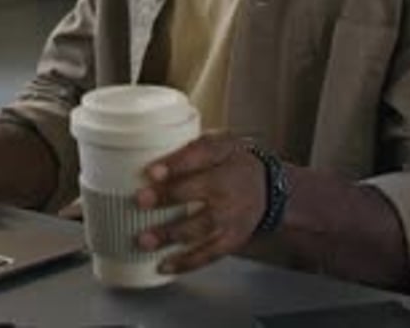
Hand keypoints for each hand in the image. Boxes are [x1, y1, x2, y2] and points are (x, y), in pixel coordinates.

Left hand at [135, 130, 266, 272]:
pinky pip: (209, 254)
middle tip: (140, 200)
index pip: (201, 156)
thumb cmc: (235, 162)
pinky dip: (186, 262)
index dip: (176, 165)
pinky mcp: (232, 240)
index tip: (152, 171)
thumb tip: (155, 151)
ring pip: (201, 227)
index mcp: (225, 157)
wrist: (269, 189)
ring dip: (171, 234)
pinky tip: (164, 265)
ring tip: (144, 239)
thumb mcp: (222, 142)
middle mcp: (229, 187)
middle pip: (199, 192)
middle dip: (169, 197)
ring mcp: (231, 217)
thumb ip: (193, 146)